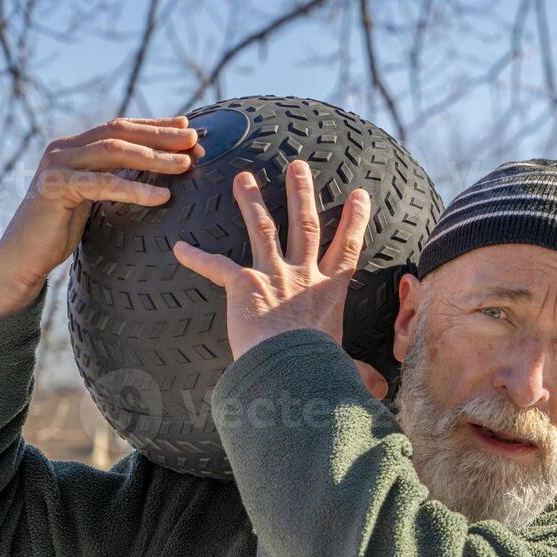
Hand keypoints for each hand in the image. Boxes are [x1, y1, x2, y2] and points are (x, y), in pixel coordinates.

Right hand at [0, 115, 201, 319]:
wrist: (23, 255)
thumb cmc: (60, 229)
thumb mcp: (91, 197)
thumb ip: (112, 178)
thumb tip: (152, 170)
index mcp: (75, 146)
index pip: (121, 128)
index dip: (155, 126)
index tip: (189, 127)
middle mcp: (65, 148)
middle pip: (120, 133)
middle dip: (160, 136)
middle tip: (195, 140)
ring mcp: (58, 165)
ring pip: (113, 152)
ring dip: (153, 157)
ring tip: (185, 164)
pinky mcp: (56, 188)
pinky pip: (102, 185)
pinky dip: (134, 189)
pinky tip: (161, 196)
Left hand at [171, 159, 387, 399]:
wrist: (290, 370)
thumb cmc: (320, 370)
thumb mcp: (346, 369)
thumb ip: (360, 374)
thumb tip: (378, 390)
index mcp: (329, 292)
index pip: (347, 247)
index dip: (355, 220)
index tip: (359, 195)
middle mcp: (303, 276)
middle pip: (305, 225)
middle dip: (303, 193)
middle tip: (299, 165)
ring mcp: (273, 276)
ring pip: (263, 229)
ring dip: (253, 201)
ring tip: (243, 178)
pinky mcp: (244, 285)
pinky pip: (216, 266)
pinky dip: (195, 257)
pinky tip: (178, 247)